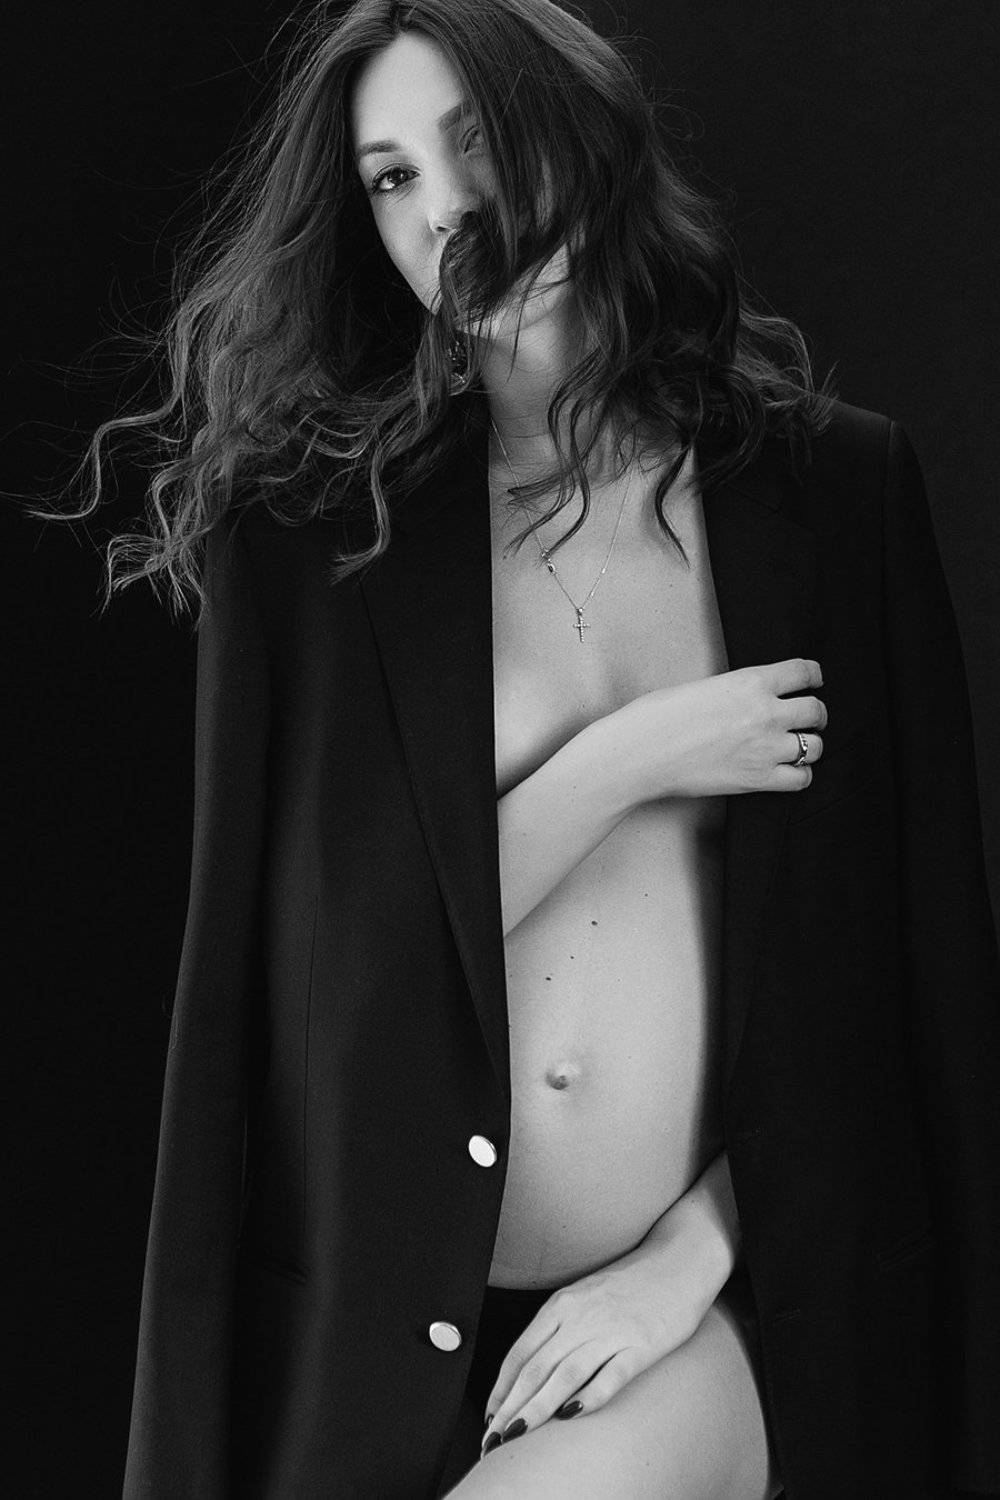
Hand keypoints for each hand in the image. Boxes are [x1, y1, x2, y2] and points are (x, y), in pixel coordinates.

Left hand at [479, 1224, 723, 1457]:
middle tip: (493, 1438)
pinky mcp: (642, 1344)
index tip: (490, 1416)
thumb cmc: (629, 1284)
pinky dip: (589, 1395)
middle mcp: (581, 1316)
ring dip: (538, 1407)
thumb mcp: (584, 1296)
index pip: (521, 1351)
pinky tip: (572, 1415)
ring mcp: (612, 1330)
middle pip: (537, 1367)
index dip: (501, 1387)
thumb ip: (558, 1326)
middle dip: (511, 1406)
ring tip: (519, 1433)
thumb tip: (529, 1369)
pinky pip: (612, 1374)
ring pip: (566, 1374)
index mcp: (562, 1304)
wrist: (678, 1261)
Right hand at [609, 656, 826, 803]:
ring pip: (814, 747)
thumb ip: (736, 691)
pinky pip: (801, 779)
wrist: (641, 753)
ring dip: (809, 746)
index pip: (804, 672)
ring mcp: (765, 748)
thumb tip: (747, 700)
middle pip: (816, 710)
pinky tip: (787, 771)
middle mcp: (766, 713)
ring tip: (798, 747)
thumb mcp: (703, 687)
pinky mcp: (758, 779)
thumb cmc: (657, 718)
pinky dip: (800, 775)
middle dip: (815, 714)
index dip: (815, 677)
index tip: (814, 682)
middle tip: (809, 718)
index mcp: (751, 681)